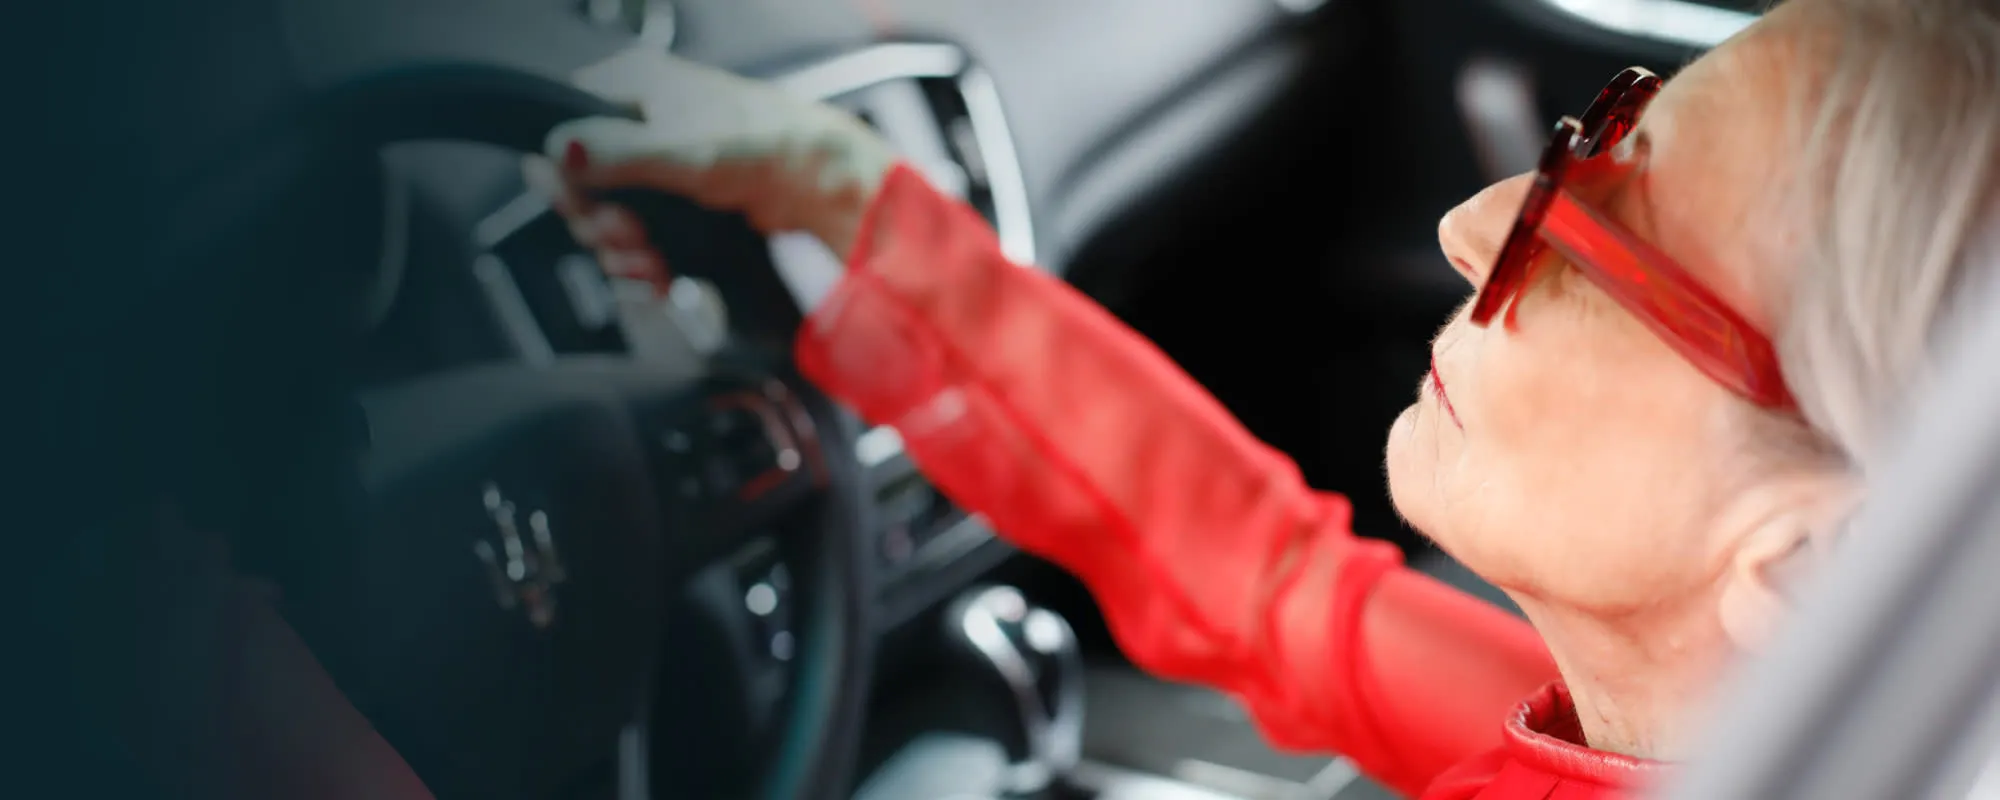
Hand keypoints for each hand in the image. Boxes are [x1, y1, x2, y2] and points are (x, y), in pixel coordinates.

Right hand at [527, 48, 899, 285]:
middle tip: (626, 237)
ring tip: (647, 262)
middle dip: (601, 224)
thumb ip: (618, 153)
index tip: (582, 209)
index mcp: (633, 87)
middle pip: (583, 185)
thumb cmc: (768, 145)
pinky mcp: (676, 202)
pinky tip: (657, 272)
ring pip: (608, 217)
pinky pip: (638, 236)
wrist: (822, 183)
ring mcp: (657, 165)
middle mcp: (640, 122)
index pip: (564, 130)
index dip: (567, 178)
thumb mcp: (685, 150)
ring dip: (621, 250)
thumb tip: (562, 152)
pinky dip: (642, 260)